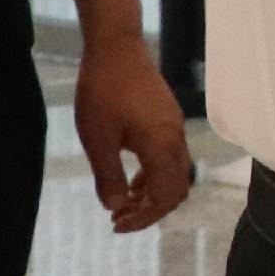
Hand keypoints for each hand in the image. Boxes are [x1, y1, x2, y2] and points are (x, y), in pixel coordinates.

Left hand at [72, 41, 192, 232]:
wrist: (116, 50)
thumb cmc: (103, 93)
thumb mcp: (97, 140)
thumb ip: (108, 177)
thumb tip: (115, 206)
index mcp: (162, 147)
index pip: (166, 196)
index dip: (145, 217)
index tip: (117, 225)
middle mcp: (176, 139)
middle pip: (177, 188)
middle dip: (150, 208)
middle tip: (119, 218)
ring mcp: (175, 127)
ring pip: (175, 172)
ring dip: (152, 192)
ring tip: (123, 200)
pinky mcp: (168, 118)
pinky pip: (170, 156)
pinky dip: (154, 174)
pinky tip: (131, 175)